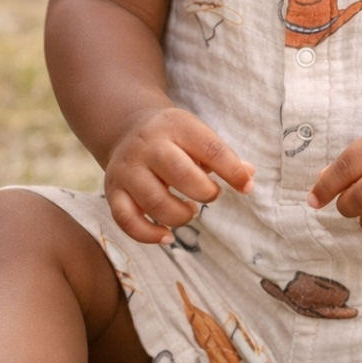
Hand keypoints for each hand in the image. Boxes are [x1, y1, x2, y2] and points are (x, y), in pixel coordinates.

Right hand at [104, 106, 253, 244]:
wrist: (127, 128)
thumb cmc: (174, 138)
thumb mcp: (198, 135)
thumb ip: (223, 156)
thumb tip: (249, 177)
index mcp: (176, 126)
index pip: (209, 148)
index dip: (232, 170)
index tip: (247, 187)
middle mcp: (148, 146)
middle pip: (180, 174)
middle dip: (204, 192)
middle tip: (211, 195)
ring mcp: (128, 169)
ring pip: (154, 201)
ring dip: (180, 216)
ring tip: (190, 212)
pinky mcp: (113, 191)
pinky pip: (126, 220)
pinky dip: (148, 235)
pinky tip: (166, 236)